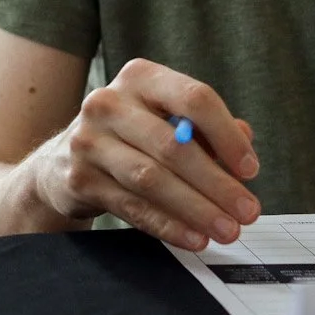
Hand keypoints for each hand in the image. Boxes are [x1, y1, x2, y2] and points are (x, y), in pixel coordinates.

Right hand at [23, 57, 261, 251]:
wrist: (63, 162)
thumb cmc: (131, 137)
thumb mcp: (167, 121)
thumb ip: (206, 130)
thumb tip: (245, 142)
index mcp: (140, 77)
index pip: (193, 98)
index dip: (227, 135)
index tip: (250, 170)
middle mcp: (109, 102)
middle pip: (173, 144)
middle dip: (217, 183)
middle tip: (247, 212)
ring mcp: (88, 139)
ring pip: (152, 178)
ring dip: (196, 209)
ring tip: (226, 229)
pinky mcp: (79, 177)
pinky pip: (132, 206)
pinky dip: (168, 225)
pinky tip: (194, 237)